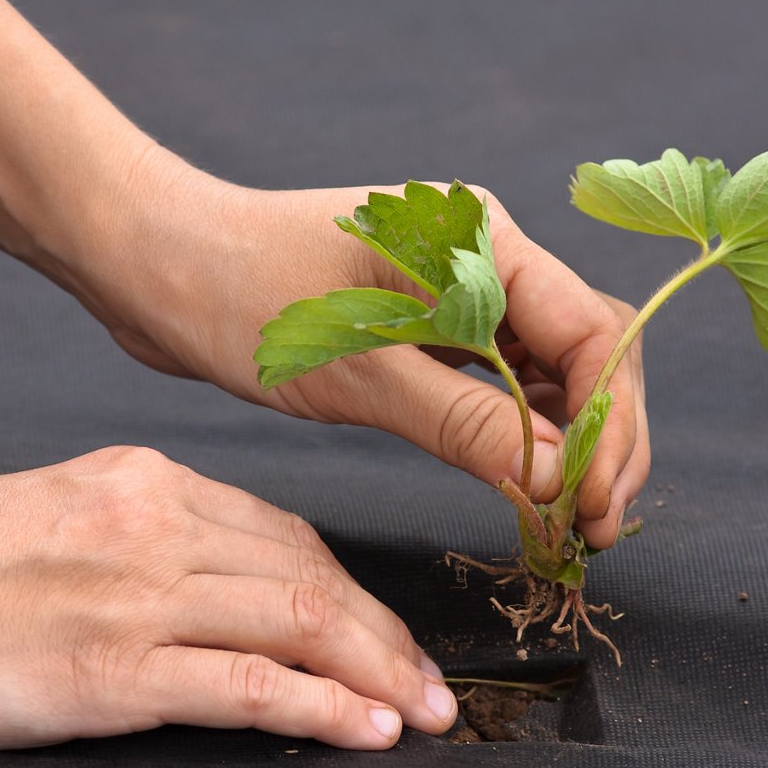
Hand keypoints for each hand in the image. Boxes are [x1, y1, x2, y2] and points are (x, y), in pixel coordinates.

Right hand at [0, 447, 455, 751]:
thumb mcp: (63, 513)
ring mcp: (138, 594)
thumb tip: (228, 583)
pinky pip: (246, 684)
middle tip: (430, 682)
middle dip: (385, 635)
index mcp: (148, 482)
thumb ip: (150, 535)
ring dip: (377, 673)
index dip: (352, 590)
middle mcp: (158, 524)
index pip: (286, 532)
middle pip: (310, 574)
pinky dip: (320, 705)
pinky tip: (365, 727)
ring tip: (423, 712)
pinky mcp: (110, 668)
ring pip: (298, 620)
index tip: (384, 632)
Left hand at [77, 165, 649, 547]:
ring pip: (549, 372)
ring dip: (567, 443)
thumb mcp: (359, 369)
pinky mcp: (426, 329)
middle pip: (588, 351)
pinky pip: (499, 382)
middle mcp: (485, 260)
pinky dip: (517, 434)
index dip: (610, 424)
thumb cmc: (242, 296)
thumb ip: (465, 421)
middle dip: (604, 438)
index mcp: (482, 241)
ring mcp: (458, 295)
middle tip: (596, 525)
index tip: (597, 503)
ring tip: (568, 520)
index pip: (592, 332)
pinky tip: (522, 483)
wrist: (157, 268)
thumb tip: (559, 479)